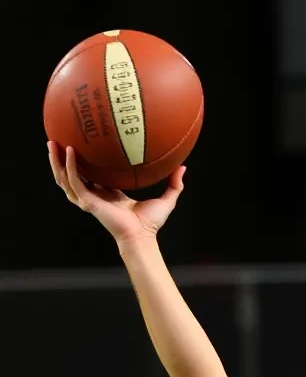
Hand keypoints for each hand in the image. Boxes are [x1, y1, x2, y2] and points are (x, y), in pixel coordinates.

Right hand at [48, 142, 184, 248]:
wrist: (142, 236)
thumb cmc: (151, 223)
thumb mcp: (165, 199)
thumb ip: (174, 184)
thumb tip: (183, 167)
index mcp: (108, 194)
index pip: (92, 176)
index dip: (85, 163)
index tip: (83, 145)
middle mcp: (96, 196)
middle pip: (72, 175)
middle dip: (61, 159)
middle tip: (57, 140)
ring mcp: (89, 199)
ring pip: (65, 178)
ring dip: (56, 162)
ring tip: (51, 143)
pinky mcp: (89, 202)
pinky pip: (74, 181)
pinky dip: (70, 167)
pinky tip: (69, 153)